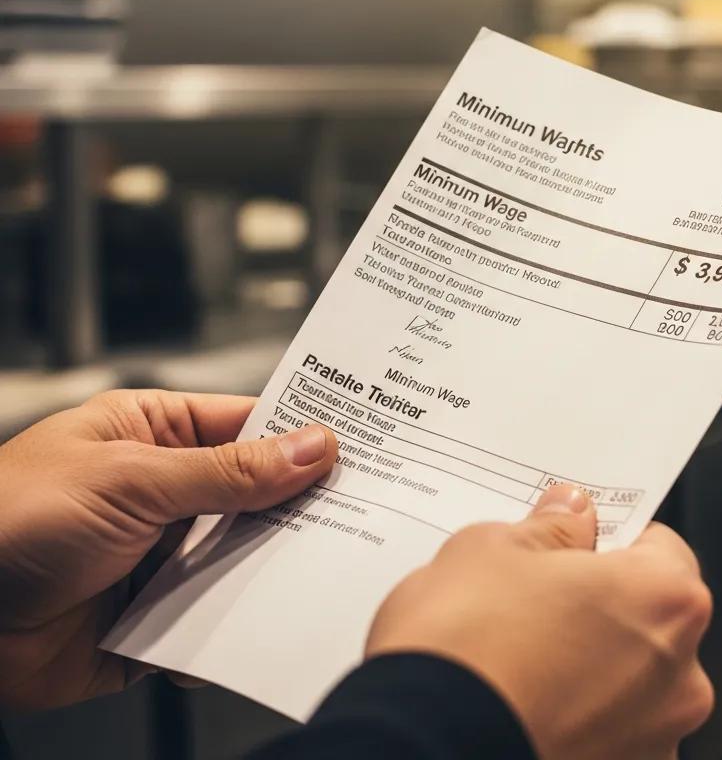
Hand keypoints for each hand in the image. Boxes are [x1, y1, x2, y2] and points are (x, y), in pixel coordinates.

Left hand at [0, 390, 336, 709]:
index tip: (364, 441)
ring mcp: (163, 554)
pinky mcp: (158, 615)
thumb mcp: (132, 480)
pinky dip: (244, 619)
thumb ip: (229, 472)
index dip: (303, 431)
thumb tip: (313, 447)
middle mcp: (166, 492)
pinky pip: (217, 613)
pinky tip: (276, 617)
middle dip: (301, 503)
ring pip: (244, 555)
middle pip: (256, 492)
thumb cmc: (12, 518)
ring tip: (334, 562)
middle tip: (366, 506)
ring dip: (277, 563)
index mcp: (154, 434)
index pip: (248, 423)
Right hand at [367, 485, 713, 759]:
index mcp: (664, 600)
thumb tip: (571, 516)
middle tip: (536, 600)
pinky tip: (525, 703)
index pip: (662, 550)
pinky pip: (608, 733)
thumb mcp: (495, 548)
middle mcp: (680, 677)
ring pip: (630, 682)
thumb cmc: (464, 647)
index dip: (613, 542)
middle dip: (602, 607)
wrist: (421, 743)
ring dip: (592, 668)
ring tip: (522, 658)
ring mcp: (655, 740)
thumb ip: (550, 529)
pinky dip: (577, 718)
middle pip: (650, 620)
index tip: (575, 544)